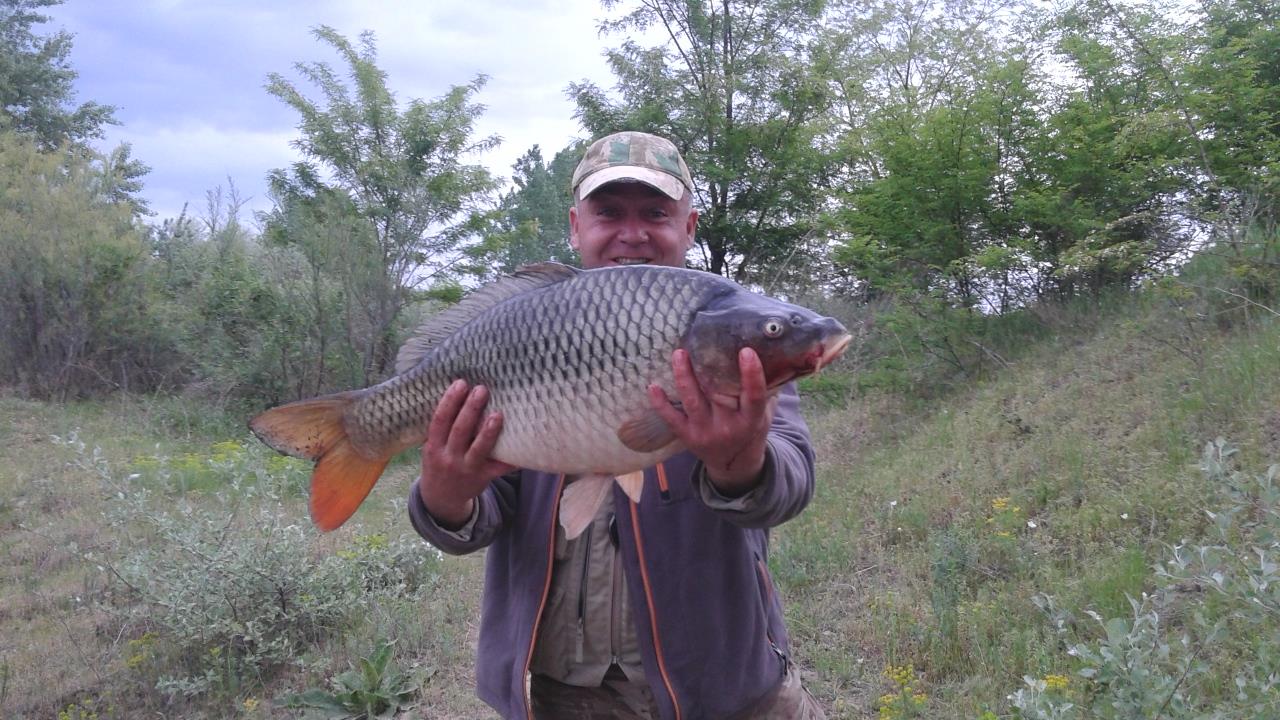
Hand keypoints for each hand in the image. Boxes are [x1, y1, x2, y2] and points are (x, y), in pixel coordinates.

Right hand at [419, 379, 516, 528]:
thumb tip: (459, 392)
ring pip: (479, 449)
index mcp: (434, 447)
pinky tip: (522, 445)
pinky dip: (511, 458)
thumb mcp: (433, 447)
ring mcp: (466, 469)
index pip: (440, 421)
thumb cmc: (440, 462)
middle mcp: (448, 458)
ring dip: (489, 431)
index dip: (449, 402)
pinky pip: (499, 467)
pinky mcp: (483, 478)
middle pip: (460, 431)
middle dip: (471, 409)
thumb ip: (442, 428)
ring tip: (498, 413)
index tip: (460, 383)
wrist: (442, 498)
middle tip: (482, 389)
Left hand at [647, 348, 775, 496]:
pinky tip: (653, 386)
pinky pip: (671, 419)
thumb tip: (769, 351)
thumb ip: (766, 388)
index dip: (751, 374)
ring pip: (692, 402)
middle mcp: (729, 427)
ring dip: (684, 377)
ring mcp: (705, 432)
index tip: (746, 351)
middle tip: (701, 342)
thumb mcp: (765, 413)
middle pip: (718, 394)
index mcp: (751, 420)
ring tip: (679, 354)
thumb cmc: (750, 428)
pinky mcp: (687, 436)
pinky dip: (660, 403)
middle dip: (709, 368)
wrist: (734, 464)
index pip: (754, 396)